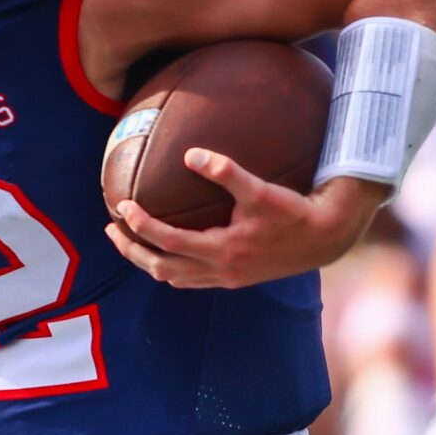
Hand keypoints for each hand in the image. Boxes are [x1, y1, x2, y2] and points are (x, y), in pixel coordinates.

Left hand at [107, 160, 380, 287]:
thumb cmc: (294, 211)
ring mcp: (227, 279)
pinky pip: (191, 279)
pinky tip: (166, 248)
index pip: (167, 242)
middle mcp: (220, 271)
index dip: (140, 226)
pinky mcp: (235, 279)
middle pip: (160, 268)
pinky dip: (171, 266)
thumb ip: (226, 171)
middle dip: (131, 251)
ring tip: (130, 240)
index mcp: (222, 250)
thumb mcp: (261, 189)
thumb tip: (191, 154)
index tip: (121, 207)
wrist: (325, 239)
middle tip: (111, 230)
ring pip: (173, 277)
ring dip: (147, 261)